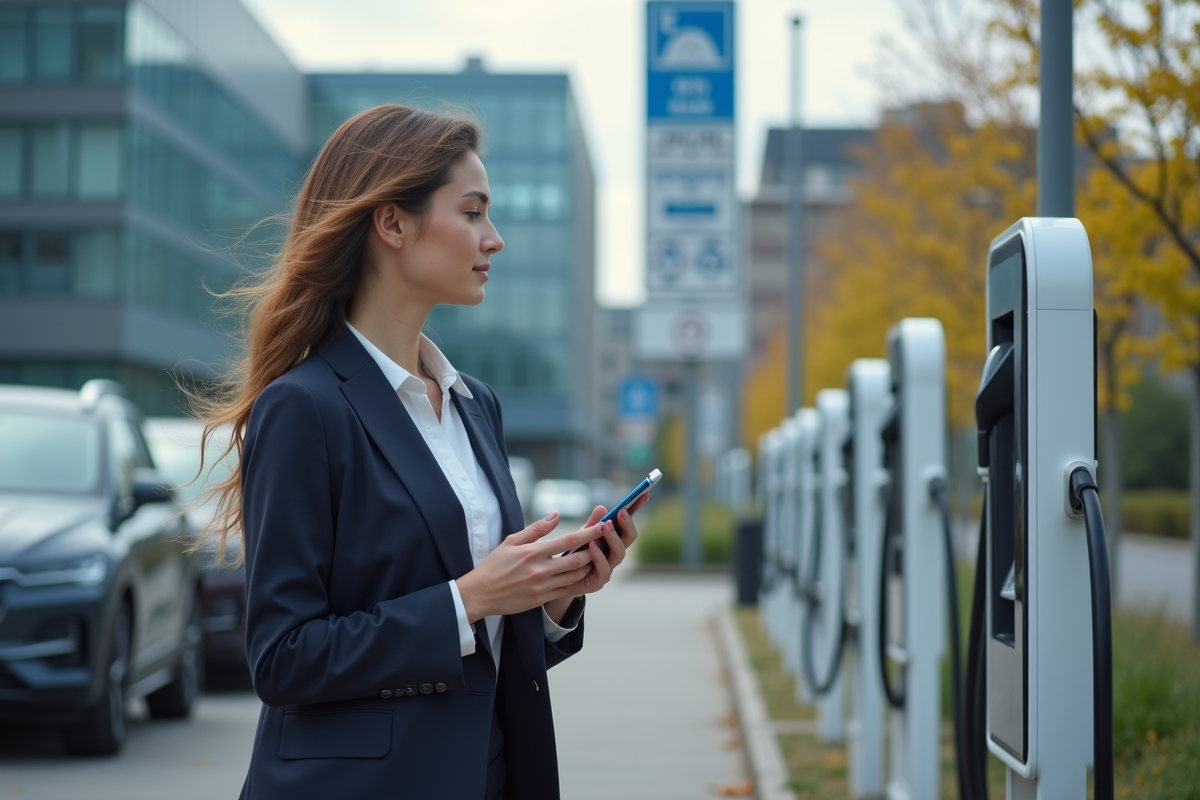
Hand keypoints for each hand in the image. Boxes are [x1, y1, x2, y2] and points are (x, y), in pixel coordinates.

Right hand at [455, 512, 606, 622]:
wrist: (480, 593)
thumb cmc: (494, 565)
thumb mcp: (511, 541)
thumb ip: (536, 529)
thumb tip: (555, 515)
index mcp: (533, 552)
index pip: (568, 540)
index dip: (588, 534)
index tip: (601, 526)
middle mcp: (540, 570)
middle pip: (577, 560)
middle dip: (593, 552)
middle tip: (603, 544)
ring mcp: (542, 586)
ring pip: (574, 576)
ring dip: (587, 567)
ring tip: (595, 558)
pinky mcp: (541, 599)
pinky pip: (565, 590)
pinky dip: (575, 582)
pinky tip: (580, 575)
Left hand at [544, 493, 648, 621]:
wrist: (560, 581)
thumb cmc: (574, 555)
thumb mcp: (581, 536)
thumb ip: (592, 524)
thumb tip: (602, 507)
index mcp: (613, 540)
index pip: (628, 523)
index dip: (636, 509)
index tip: (644, 495)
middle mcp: (615, 553)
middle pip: (629, 538)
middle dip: (627, 524)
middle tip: (621, 512)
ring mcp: (609, 567)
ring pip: (619, 553)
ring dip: (613, 538)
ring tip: (606, 526)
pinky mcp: (599, 580)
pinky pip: (604, 569)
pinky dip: (599, 556)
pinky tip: (592, 546)